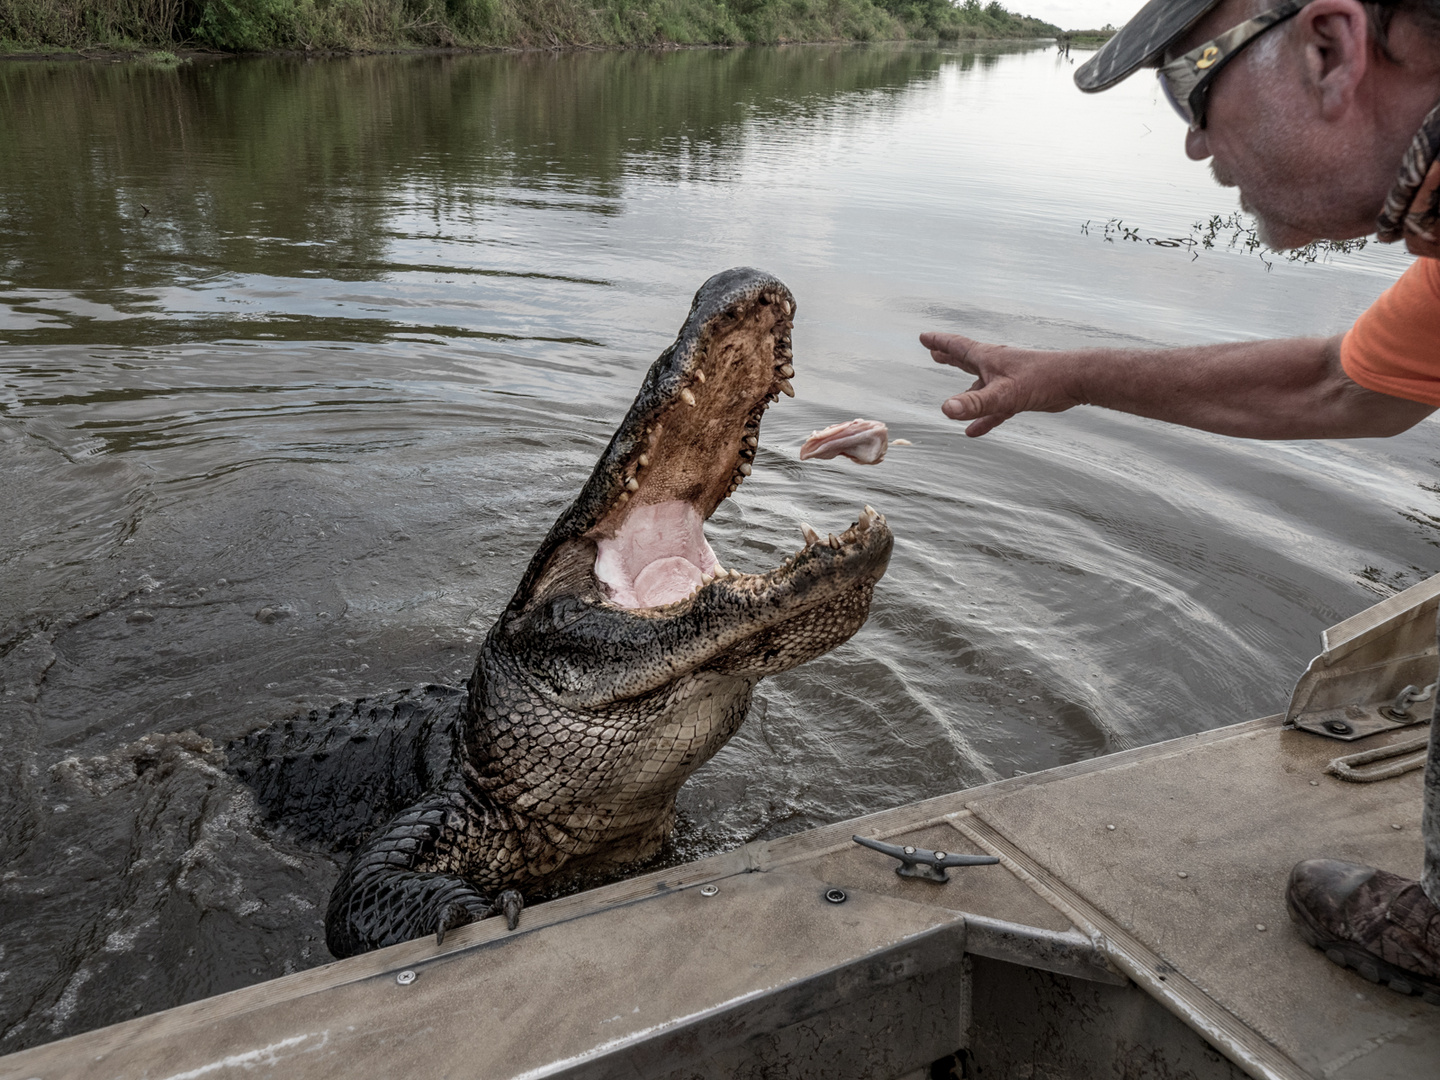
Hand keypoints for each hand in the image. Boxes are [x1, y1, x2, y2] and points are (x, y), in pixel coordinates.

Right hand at [921, 332, 1085, 436]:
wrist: (1075, 381)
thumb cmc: (1041, 380)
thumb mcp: (1004, 394)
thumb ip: (975, 404)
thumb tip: (945, 410)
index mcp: (988, 358)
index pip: (958, 347)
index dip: (939, 342)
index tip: (924, 337)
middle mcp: (996, 366)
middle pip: (966, 359)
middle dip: (949, 356)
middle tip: (934, 351)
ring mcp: (1007, 380)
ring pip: (980, 385)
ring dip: (966, 391)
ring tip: (951, 400)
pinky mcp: (1019, 395)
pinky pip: (995, 408)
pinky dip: (983, 418)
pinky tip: (973, 432)